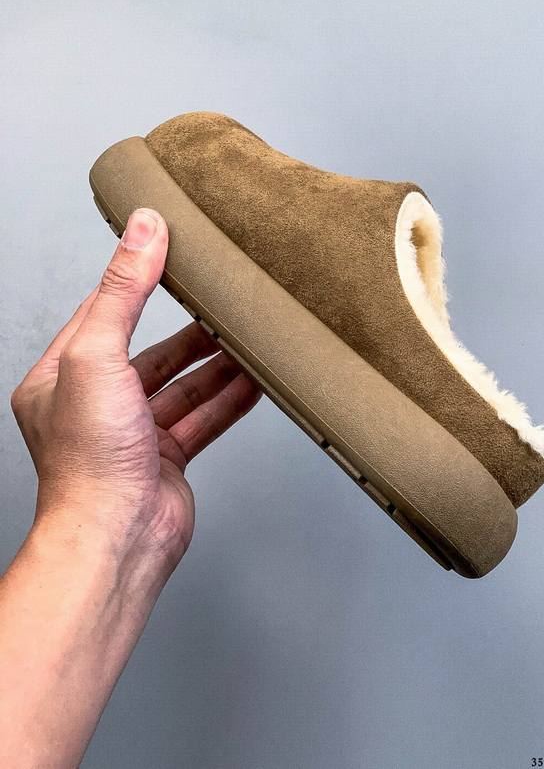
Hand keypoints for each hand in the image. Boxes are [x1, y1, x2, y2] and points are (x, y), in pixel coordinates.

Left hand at [10, 207, 261, 569]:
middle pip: (152, 353)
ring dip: (218, 366)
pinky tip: (256, 382)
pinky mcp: (166, 460)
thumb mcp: (98, 355)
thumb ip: (124, 291)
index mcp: (61, 379)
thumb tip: (142, 230)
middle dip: (191, 331)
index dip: (137, 283)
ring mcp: (133, 435)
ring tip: (251, 340)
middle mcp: (95, 406)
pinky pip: (204, 420)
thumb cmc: (90, 461)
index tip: (170, 251)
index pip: (103, 314)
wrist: (116, 538)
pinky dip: (230, 401)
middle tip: (224, 304)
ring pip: (184, 388)